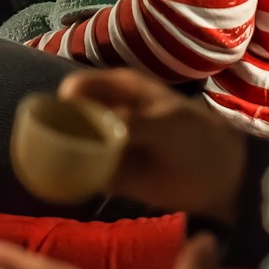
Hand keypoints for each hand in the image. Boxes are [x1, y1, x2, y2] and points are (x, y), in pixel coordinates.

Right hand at [63, 69, 247, 222]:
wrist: (222, 179)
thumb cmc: (196, 138)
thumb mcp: (166, 123)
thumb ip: (131, 121)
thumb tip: (96, 126)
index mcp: (118, 88)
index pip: (78, 86)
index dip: (62, 99)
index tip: (52, 118)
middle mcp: (106, 111)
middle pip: (67, 115)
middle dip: (53, 128)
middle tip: (46, 147)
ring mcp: (104, 143)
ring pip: (70, 143)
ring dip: (58, 154)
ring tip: (50, 166)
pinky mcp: (107, 174)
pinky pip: (80, 173)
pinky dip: (71, 177)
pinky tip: (64, 183)